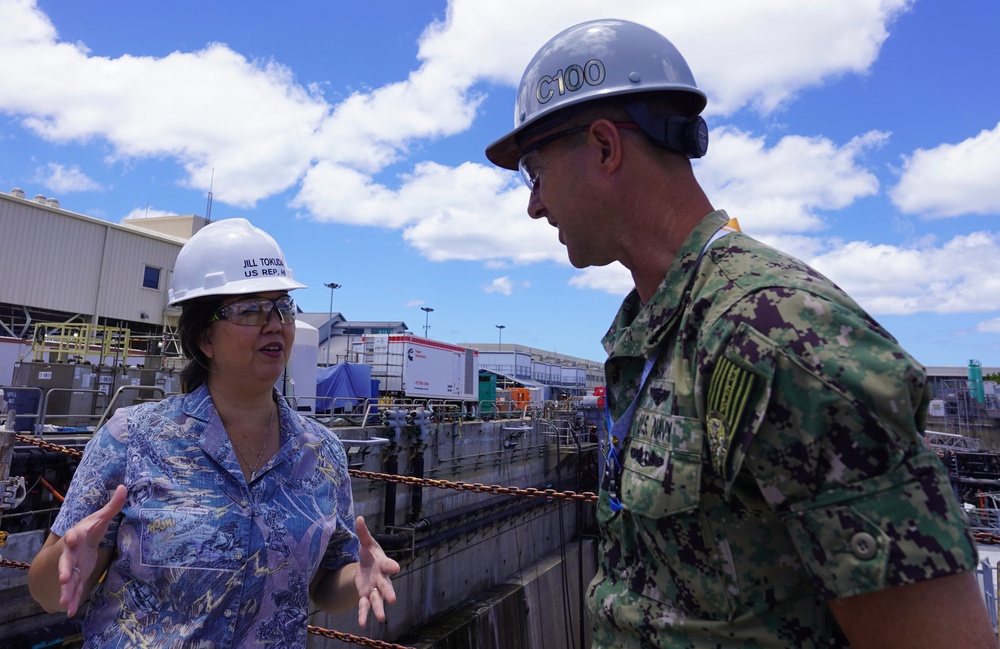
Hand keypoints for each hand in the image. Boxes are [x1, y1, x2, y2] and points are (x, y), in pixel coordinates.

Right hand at [58, 484, 126, 615]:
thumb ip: (113, 505)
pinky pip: (73, 591)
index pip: (74, 534)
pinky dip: (72, 601)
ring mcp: (72, 566)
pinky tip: (70, 612)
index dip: (73, 536)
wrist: (77, 542)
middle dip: (64, 570)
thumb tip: (126, 486)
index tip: (71, 538)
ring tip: (64, 602)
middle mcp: (71, 552)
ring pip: (68, 580)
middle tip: (64, 578)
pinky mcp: (75, 577)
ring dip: (66, 591)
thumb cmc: (90, 528)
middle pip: (66, 561)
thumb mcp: (100, 517)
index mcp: (78, 535)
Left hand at [353, 515, 399, 625]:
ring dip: (379, 608)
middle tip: (392, 600)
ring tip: (381, 618)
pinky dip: (363, 614)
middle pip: (386, 586)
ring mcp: (374, 589)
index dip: (392, 566)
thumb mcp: (365, 543)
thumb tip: (359, 517)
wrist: (366, 567)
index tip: (396, 568)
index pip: (388, 565)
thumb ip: (363, 532)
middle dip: (389, 593)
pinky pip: (365, 606)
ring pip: (377, 600)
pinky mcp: (366, 595)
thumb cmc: (369, 554)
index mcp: (383, 564)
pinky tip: (362, 623)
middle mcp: (381, 578)